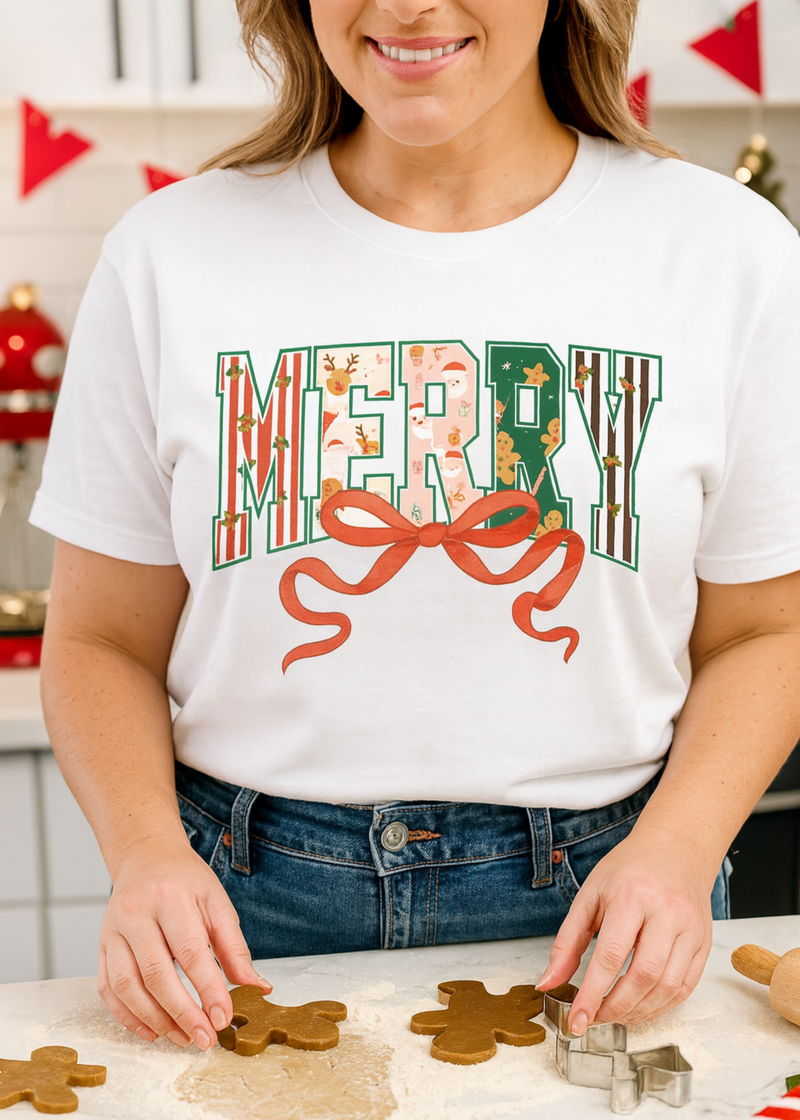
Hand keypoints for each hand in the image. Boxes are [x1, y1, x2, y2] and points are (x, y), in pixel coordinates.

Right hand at [97, 842, 270, 1047]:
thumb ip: (234, 948)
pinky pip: (108, 989)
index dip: (207, 989)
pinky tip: (151, 1030)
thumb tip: (257, 987)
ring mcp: (113, 930)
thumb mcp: (217, 903)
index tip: (223, 1018)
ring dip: (155, 1020)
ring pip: (128, 986)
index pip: (189, 951)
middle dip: (182, 1013)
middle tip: (204, 1038)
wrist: (147, 857)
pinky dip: (127, 1016)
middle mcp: (137, 913)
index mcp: (171, 898)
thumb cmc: (185, 882)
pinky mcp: (101, 946)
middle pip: (156, 973)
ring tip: (182, 1037)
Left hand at [537, 832, 713, 1031]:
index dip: (593, 994)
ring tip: (616, 1014)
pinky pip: (686, 987)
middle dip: (616, 1007)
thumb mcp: (590, 895)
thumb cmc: (629, 870)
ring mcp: (690, 929)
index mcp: (632, 896)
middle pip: (643, 976)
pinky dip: (662, 1005)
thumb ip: (567, 941)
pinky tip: (641, 1007)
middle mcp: (666, 913)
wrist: (675, 849)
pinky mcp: (704, 942)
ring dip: (639, 1011)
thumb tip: (549, 982)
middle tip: (595, 1018)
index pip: (611, 955)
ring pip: (669, 987)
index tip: (577, 1020)